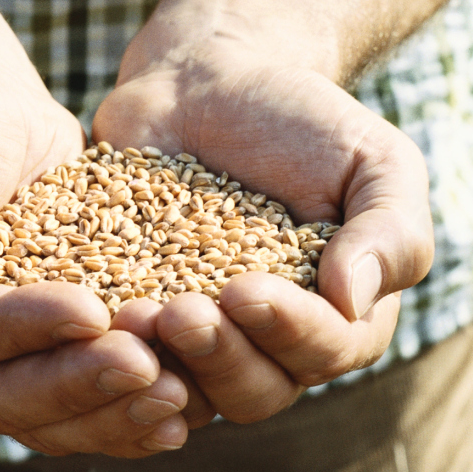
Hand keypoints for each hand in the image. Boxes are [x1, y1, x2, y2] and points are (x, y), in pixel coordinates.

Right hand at [0, 51, 197, 456]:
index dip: (20, 330)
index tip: (89, 307)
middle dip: (76, 386)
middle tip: (150, 365)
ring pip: (42, 420)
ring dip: (110, 415)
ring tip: (179, 395)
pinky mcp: (34, 360)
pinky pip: (76, 411)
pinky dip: (125, 417)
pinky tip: (183, 410)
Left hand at [91, 43, 433, 422]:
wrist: (207, 81)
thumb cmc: (304, 121)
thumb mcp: (373, 160)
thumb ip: (390, 230)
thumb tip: (355, 300)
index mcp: (339, 317)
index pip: (327, 351)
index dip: (290, 333)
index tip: (246, 291)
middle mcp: (266, 345)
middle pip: (252, 390)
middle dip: (217, 358)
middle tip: (179, 312)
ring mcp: (194, 338)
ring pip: (182, 390)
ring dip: (159, 365)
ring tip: (128, 317)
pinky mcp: (129, 316)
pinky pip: (115, 358)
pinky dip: (101, 352)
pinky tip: (82, 321)